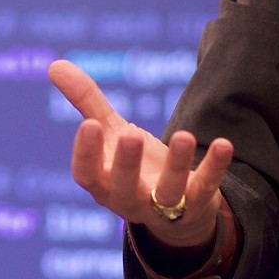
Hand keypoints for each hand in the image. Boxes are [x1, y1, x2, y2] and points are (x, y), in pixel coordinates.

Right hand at [49, 60, 231, 250]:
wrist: (175, 213)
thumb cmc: (133, 166)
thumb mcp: (110, 132)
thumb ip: (86, 101)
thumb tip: (54, 64)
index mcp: (103, 183)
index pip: (87, 175)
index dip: (85, 153)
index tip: (88, 125)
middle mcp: (129, 200)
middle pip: (124, 188)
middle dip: (127, 164)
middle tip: (131, 135)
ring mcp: (163, 206)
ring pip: (168, 192)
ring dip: (175, 165)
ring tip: (181, 135)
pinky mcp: (196, 204)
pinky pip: (205, 187)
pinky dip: (214, 167)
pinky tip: (224, 144)